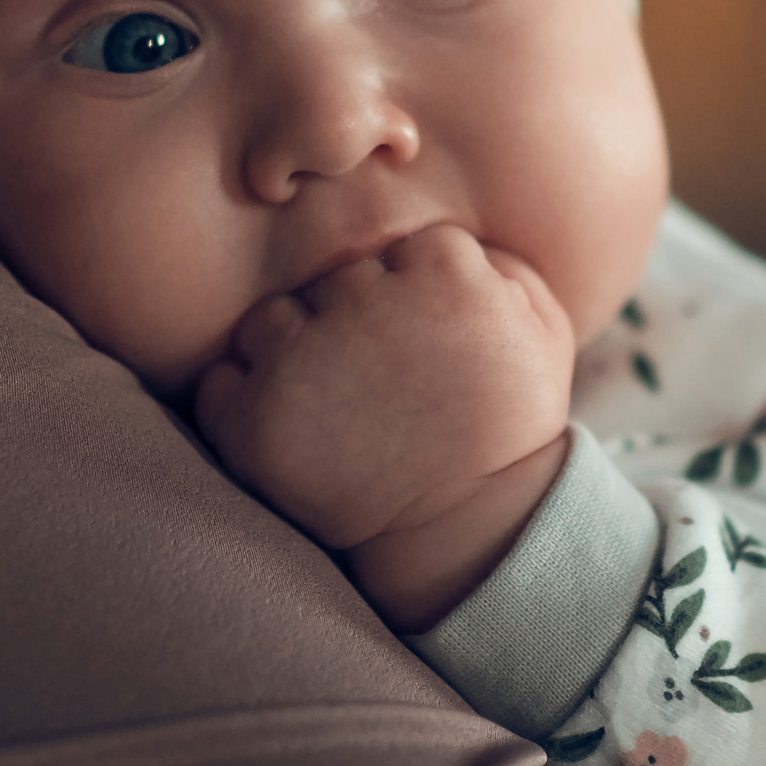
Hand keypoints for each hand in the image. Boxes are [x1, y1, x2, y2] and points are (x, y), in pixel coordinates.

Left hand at [193, 224, 574, 627]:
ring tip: (334, 406)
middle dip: (354, 322)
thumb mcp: (546, 330)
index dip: (418, 296)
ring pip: (269, 321)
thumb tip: (447, 236)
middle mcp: (362, 306)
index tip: (432, 342)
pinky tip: (292, 428)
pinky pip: (220, 383)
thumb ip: (501, 262)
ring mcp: (300, 364)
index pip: (405, 250)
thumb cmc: (509, 427)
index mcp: (440, 275)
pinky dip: (242, 401)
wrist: (467, 529)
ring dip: (291, 353)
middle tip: (385, 381)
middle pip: (335, 282)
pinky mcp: (253, 424)